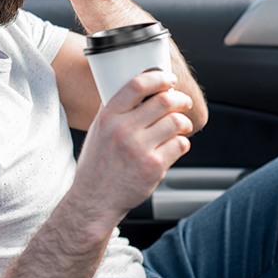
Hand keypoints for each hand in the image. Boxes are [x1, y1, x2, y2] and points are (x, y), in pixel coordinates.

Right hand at [71, 70, 192, 233]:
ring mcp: (139, 149)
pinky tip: (175, 144)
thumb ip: (115, 109)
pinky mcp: (153, 167)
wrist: (94, 199)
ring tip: (181, 124)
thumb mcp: (97, 129)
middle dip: (179, 99)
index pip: (137, 85)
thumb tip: (137, 88)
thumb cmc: (97, 163)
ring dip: (184, 121)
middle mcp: (123, 130)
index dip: (158, 78)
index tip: (168, 79)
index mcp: (108, 117)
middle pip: (163, 101)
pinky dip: (182, 142)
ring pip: (176, 122)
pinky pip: (180, 145)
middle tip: (182, 102)